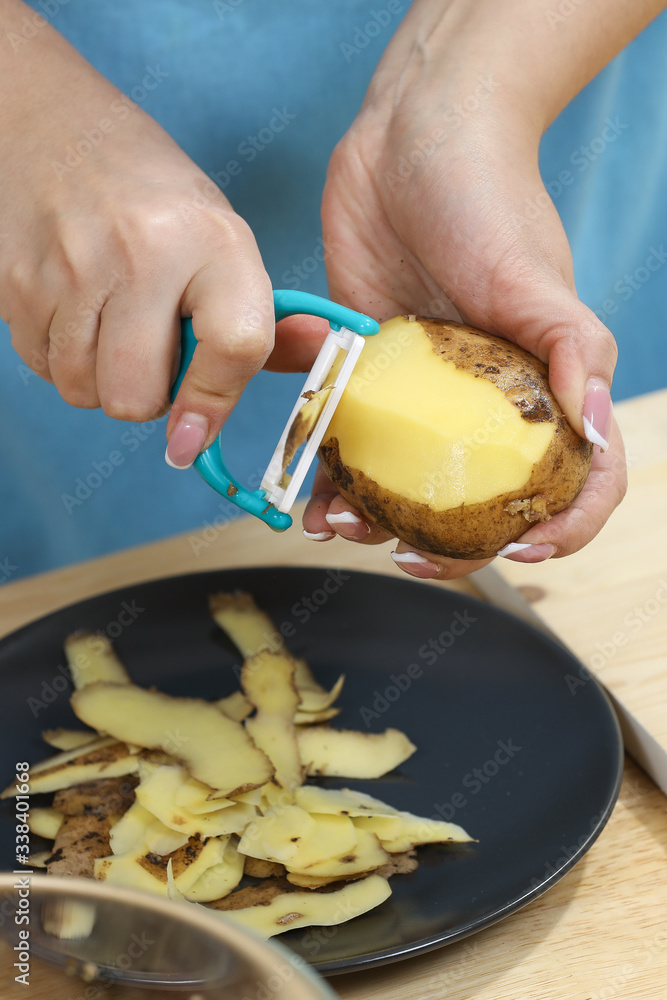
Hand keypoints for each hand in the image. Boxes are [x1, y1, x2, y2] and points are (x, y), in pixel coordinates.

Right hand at [0, 2, 272, 469]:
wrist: (53, 125)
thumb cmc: (152, 197)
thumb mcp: (221, 241)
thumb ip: (262, 315)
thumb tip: (315, 356)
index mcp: (215, 242)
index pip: (233, 349)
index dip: (213, 405)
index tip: (193, 437)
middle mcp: (144, 253)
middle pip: (136, 398)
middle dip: (146, 396)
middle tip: (150, 352)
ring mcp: (72, 267)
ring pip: (85, 391)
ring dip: (100, 378)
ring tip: (112, 324)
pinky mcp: (17, 280)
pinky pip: (43, 368)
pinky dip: (62, 357)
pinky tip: (76, 311)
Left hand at [302, 43, 626, 578]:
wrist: (408, 139)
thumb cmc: (489, 199)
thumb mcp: (537, 276)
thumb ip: (571, 350)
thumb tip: (593, 426)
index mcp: (540, 389)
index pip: (574, 479)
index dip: (563, 527)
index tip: (521, 548)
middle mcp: (483, 403)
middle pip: (478, 502)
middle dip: (446, 542)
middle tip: (403, 550)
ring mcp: (422, 393)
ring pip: (406, 482)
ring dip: (375, 518)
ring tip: (338, 523)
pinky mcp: (367, 372)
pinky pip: (351, 439)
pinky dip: (332, 472)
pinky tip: (309, 488)